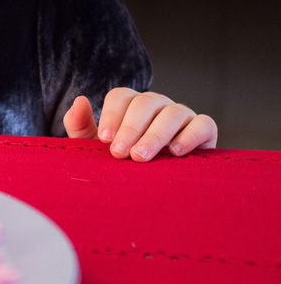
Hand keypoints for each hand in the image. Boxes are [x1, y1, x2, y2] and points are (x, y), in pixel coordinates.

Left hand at [63, 89, 217, 161]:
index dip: (112, 115)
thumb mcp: (95, 147)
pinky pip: (203, 124)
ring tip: (141, 157)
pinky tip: (176, 152)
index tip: (104, 139)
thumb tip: (79, 100)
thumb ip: (80, 125)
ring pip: (173, 113)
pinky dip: (191, 135)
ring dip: (155, 135)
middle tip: (120, 153)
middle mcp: (157, 105)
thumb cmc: (123, 161)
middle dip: (131, 128)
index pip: (121, 96)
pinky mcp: (204, 130)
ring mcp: (181, 115)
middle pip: (145, 103)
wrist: (156, 186)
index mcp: (130, 105)